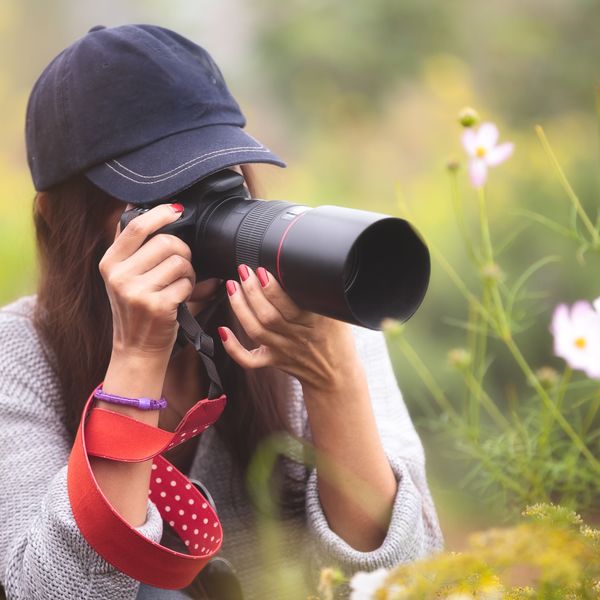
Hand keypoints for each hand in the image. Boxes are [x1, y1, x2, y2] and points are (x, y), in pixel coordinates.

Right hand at [99, 203, 194, 358]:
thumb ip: (138, 249)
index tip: (176, 210)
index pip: (135, 227)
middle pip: (165, 242)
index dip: (160, 214)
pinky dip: (191, 289)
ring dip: (188, 271)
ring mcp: (136, 291)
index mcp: (110, 263)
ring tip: (181, 283)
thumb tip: (164, 211)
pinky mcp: (157, 305)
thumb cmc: (138, 310)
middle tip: (182, 266)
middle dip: (183, 251)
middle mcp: (119, 276)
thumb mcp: (125, 277)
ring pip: (179, 261)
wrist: (136, 349)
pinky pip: (186, 283)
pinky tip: (181, 298)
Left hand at [217, 264, 358, 391]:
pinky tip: (222, 330)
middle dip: (251, 292)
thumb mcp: (337, 314)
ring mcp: (282, 350)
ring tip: (232, 286)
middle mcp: (296, 337)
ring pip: (255, 332)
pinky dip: (233, 348)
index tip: (262, 270)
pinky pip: (250, 360)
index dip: (272, 289)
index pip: (290, 306)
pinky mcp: (273, 360)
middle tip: (243, 271)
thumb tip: (305, 266)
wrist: (337, 375)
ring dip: (240, 308)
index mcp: (314, 323)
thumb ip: (320, 295)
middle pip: (268, 317)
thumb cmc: (337, 339)